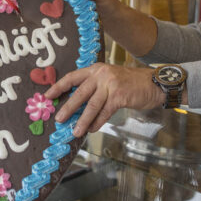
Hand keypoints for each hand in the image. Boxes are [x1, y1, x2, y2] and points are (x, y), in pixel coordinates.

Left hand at [46, 63, 165, 136]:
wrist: (153, 83)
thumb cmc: (130, 84)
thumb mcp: (109, 79)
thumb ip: (94, 87)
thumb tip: (76, 105)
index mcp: (95, 69)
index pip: (72, 77)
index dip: (58, 87)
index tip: (47, 96)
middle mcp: (101, 75)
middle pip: (79, 93)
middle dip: (68, 107)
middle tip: (59, 119)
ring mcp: (110, 85)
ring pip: (91, 105)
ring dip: (82, 120)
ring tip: (75, 131)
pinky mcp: (119, 96)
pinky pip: (104, 112)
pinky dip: (97, 122)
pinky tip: (92, 129)